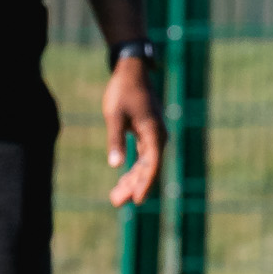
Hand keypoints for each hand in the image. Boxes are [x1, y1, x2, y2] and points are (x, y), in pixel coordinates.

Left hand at [98, 52, 163, 207]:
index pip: (152, 164)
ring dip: (132, 181)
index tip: (137, 200)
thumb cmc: (122, 90)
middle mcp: (158, 136)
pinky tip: (123, 181)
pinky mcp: (147, 134)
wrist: (131, 71)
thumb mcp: (114, 115)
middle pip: (149, 169)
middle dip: (134, 186)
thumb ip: (115, 139)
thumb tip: (115, 165)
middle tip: (116, 202)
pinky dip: (134, 170)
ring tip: (116, 198)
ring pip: (146, 165)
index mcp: (153, 132)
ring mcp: (154, 136)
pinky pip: (143, 158)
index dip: (145, 183)